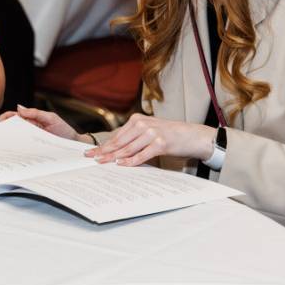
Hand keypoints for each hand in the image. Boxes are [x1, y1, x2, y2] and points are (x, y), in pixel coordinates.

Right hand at [0, 105, 90, 143]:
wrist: (74, 143)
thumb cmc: (64, 130)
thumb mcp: (51, 118)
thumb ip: (36, 113)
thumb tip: (19, 108)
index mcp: (33, 119)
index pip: (16, 116)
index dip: (7, 117)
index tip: (0, 120)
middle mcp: (30, 129)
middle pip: (14, 127)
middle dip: (4, 127)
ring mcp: (32, 139)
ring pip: (17, 137)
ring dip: (9, 138)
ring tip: (1, 139)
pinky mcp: (34, 148)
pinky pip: (24, 147)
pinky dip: (17, 147)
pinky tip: (12, 149)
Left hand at [87, 114, 215, 165]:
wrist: (193, 135)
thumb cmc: (170, 135)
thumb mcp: (150, 131)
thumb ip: (134, 137)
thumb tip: (115, 150)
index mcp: (138, 120)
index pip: (117, 135)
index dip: (104, 145)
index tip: (91, 152)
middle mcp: (143, 124)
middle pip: (119, 142)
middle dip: (104, 151)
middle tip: (92, 158)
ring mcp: (152, 133)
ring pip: (128, 148)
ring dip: (114, 157)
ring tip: (103, 163)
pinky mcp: (160, 143)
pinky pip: (142, 155)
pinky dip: (131, 161)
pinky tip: (122, 165)